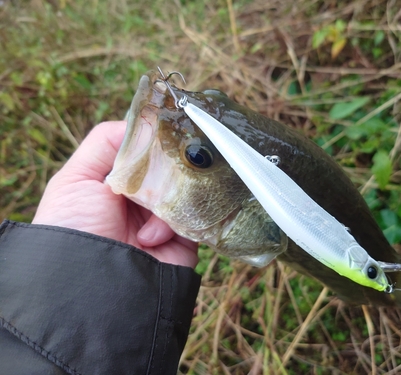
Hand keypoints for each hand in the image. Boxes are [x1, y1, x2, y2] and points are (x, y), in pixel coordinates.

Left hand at [32, 121, 197, 267]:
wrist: (89, 284)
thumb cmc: (73, 226)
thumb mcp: (77, 177)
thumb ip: (107, 141)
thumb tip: (146, 119)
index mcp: (119, 182)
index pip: (147, 152)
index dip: (157, 142)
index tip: (170, 129)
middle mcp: (143, 199)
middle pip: (171, 168)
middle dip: (166, 170)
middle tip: (161, 173)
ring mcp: (165, 219)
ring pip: (185, 190)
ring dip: (165, 202)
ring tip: (142, 224)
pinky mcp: (184, 240)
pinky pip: (195, 217)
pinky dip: (176, 223)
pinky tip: (150, 238)